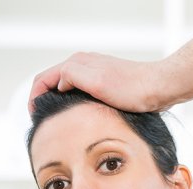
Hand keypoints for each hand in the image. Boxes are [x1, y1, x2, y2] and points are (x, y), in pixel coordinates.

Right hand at [28, 52, 165, 113]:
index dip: (34, 98)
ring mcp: (94, 73)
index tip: (35, 118)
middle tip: (44, 122)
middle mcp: (83, 65)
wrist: (158, 88)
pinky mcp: (105, 83)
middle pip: (52, 82)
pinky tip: (80, 117)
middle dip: (43, 100)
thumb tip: (57, 84)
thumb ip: (71, 76)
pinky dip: (73, 102)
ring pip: (66, 87)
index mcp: (77, 63)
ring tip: (58, 122)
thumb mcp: (97, 82)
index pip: (43, 79)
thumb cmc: (131, 88)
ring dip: (58, 101)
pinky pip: (80, 91)